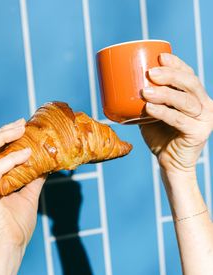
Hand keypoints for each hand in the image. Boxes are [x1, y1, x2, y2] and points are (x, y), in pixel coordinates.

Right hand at [0, 119, 44, 249]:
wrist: (12, 247)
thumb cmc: (17, 225)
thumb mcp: (28, 195)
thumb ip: (33, 178)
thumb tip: (46, 163)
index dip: (6, 138)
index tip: (23, 127)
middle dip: (4, 133)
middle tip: (21, 123)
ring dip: (2, 138)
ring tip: (21, 129)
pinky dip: (9, 161)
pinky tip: (26, 154)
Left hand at [141, 53, 212, 174]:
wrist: (170, 164)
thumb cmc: (160, 137)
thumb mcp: (154, 114)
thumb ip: (148, 100)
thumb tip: (125, 84)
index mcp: (196, 98)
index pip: (189, 75)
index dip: (177, 64)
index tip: (160, 56)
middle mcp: (205, 105)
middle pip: (190, 84)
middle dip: (171, 75)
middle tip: (151, 73)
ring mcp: (204, 119)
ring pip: (186, 100)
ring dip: (165, 94)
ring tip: (145, 92)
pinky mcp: (198, 133)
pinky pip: (180, 120)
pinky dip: (164, 113)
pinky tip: (149, 108)